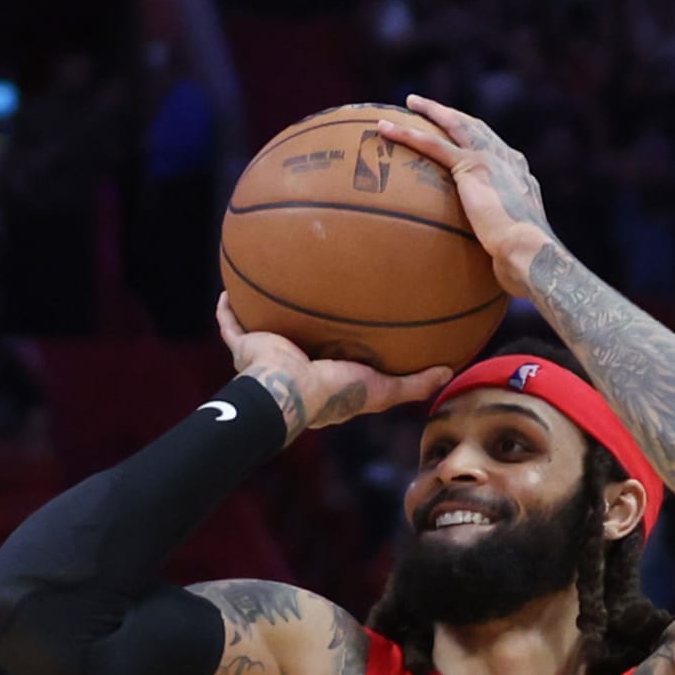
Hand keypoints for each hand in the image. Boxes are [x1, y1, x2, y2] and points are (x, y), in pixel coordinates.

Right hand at [214, 294, 450, 437]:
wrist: (289, 392)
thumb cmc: (334, 394)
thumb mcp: (382, 389)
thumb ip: (413, 383)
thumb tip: (447, 371)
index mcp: (323, 374)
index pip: (333, 353)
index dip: (340, 339)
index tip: (350, 319)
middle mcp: (295, 363)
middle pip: (298, 335)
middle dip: (303, 318)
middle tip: (312, 293)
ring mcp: (268, 354)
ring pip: (264, 328)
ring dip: (265, 308)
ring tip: (270, 281)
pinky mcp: (246, 346)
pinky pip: (231, 324)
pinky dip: (227, 309)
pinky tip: (229, 285)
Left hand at [379, 96, 554, 294]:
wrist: (528, 252)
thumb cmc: (525, 262)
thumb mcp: (516, 247)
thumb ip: (503, 244)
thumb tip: (497, 267)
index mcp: (520, 176)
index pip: (496, 150)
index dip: (480, 140)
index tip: (467, 137)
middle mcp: (506, 160)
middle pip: (475, 128)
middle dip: (453, 116)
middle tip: (430, 108)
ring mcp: (488, 159)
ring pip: (453, 126)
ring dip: (430, 112)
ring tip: (408, 104)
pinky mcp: (470, 167)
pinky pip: (431, 145)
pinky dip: (406, 135)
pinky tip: (385, 128)